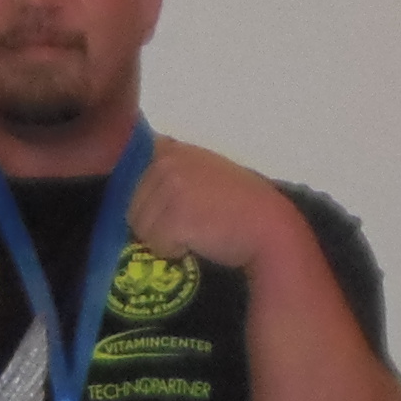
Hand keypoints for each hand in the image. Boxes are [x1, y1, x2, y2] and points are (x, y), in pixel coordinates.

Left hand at [125, 137, 297, 275]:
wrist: (267, 228)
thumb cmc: (238, 206)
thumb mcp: (204, 171)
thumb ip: (173, 170)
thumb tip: (136, 184)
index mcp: (172, 149)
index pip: (134, 178)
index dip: (147, 201)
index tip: (173, 209)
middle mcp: (168, 162)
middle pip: (133, 207)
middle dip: (156, 223)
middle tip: (191, 223)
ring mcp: (171, 187)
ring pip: (141, 227)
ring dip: (163, 239)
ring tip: (195, 231)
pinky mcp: (175, 216)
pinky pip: (156, 244)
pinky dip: (173, 251)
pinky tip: (197, 242)